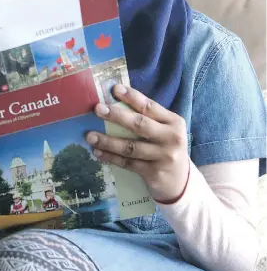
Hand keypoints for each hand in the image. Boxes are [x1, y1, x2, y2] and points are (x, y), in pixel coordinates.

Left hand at [86, 84, 189, 202]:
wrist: (180, 181)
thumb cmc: (165, 147)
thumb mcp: (164, 130)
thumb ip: (147, 117)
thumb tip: (114, 102)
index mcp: (173, 122)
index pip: (150, 106)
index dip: (132, 97)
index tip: (114, 89)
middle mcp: (171, 138)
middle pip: (140, 124)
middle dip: (116, 116)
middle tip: (97, 109)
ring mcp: (163, 157)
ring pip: (130, 147)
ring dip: (107, 141)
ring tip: (90, 136)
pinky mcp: (154, 173)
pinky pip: (127, 163)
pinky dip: (111, 157)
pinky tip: (97, 152)